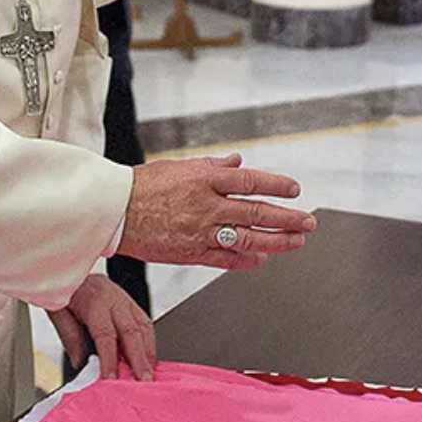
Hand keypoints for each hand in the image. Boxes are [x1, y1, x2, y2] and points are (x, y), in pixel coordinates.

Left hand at [50, 275, 156, 381]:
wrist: (73, 266)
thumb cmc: (66, 290)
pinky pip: (146, 323)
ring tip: (149, 373)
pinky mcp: (132, 303)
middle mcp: (114, 300)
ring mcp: (126, 300)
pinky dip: (150, 342)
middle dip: (138, 359)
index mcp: (94, 302)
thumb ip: (70, 337)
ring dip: (148, 352)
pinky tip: (149, 358)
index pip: (105, 335)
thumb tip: (80, 364)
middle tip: (142, 380)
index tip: (112, 378)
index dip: (110, 358)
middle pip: (131, 332)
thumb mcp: (57, 311)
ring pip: (143, 327)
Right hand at [119, 153, 313, 267]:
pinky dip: (246, 260)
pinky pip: (225, 259)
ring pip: (248, 238)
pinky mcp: (191, 252)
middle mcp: (207, 206)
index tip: (295, 190)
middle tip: (308, 222)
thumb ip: (213, 166)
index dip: (277, 185)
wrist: (113, 211)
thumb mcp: (180, 167)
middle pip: (257, 213)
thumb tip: (238, 161)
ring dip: (277, 241)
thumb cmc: (143, 186)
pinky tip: (261, 259)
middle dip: (288, 218)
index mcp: (205, 180)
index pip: (251, 181)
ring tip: (296, 241)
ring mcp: (200, 232)